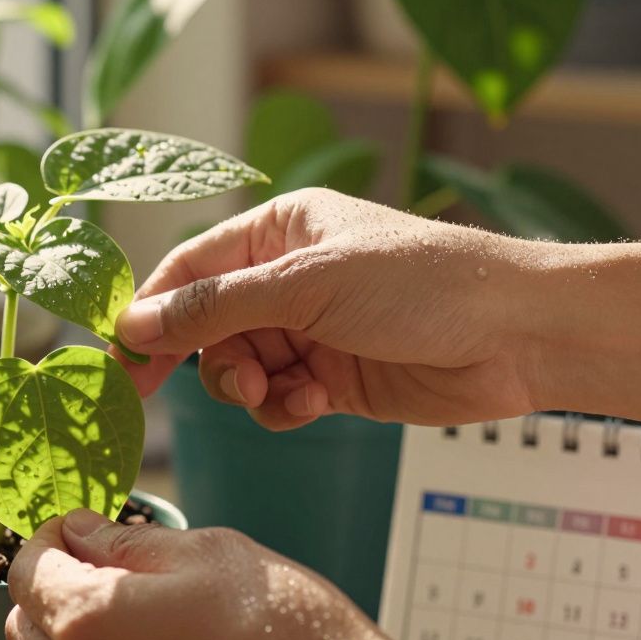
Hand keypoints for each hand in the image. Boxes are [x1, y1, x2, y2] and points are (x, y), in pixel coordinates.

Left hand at [6, 510, 498, 639]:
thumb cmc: (286, 630)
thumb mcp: (207, 554)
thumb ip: (125, 543)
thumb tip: (80, 532)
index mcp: (91, 623)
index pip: (26, 571)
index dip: (49, 536)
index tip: (81, 524)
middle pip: (26, 624)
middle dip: (51, 583)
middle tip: (105, 559)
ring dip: (74, 630)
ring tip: (140, 605)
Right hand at [114, 188, 547, 430]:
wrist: (516, 335)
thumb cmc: (420, 283)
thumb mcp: (305, 286)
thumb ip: (214, 308)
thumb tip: (133, 325)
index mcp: (278, 232)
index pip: (189, 270)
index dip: (152, 313)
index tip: (124, 361)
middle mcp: (288, 278)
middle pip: (208, 326)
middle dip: (210, 359)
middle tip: (225, 384)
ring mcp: (311, 331)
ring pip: (240, 368)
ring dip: (250, 387)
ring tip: (283, 391)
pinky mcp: (334, 379)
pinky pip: (279, 399)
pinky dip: (284, 407)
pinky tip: (313, 404)